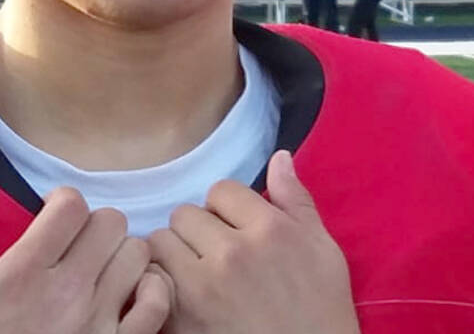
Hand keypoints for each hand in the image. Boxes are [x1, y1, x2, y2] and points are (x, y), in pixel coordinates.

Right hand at [0, 189, 169, 333]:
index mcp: (22, 276)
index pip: (71, 206)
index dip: (60, 203)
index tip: (48, 215)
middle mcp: (68, 293)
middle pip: (112, 223)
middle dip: (92, 226)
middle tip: (73, 244)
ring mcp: (98, 324)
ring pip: (139, 255)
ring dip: (122, 255)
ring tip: (99, 268)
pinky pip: (157, 304)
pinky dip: (151, 292)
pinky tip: (128, 296)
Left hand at [149, 151, 359, 333]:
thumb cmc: (322, 307)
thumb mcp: (323, 248)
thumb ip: (296, 200)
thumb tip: (279, 157)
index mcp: (269, 229)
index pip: (221, 190)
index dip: (228, 207)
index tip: (238, 227)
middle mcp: (231, 253)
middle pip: (185, 213)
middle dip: (198, 229)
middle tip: (213, 251)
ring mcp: (201, 289)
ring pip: (160, 242)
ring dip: (173, 253)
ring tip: (193, 271)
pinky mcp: (180, 319)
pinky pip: (150, 281)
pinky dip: (158, 283)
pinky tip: (179, 293)